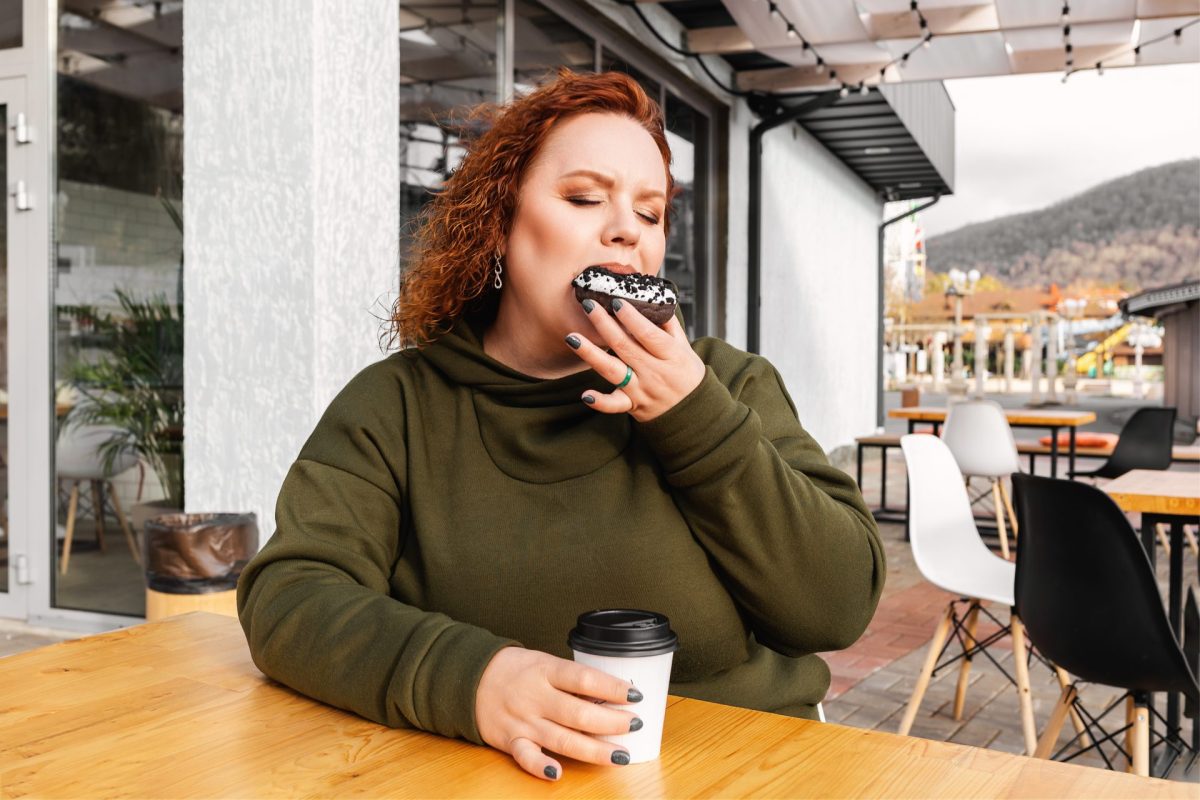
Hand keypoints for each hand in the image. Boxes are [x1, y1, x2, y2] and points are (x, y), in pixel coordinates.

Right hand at [475, 647, 643, 781]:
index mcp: (546, 671)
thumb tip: (610, 695)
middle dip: (611, 722)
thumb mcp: (544, 662)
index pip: (584, 679)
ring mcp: (523, 721)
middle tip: (634, 725)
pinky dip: (541, 766)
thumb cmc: (516, 669)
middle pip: (578, 713)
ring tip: (620, 755)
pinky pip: (526, 757)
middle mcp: (536, 697)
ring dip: (594, 750)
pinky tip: (558, 773)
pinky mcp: (511, 740)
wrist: (471, 678)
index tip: (635, 696)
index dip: (612, 688)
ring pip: (562, 739)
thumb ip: (571, 679)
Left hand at [566, 298, 705, 421]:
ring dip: (590, 354)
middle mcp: (654, 372)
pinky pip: (614, 405)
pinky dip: (600, 402)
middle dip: (604, 324)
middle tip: (589, 305)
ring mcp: (641, 389)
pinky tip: (585, 395)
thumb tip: (650, 298)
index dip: (631, 317)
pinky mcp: (631, 404)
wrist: (692, 410)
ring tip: (572, 338)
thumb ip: (667, 323)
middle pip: (625, 346)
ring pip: (613, 370)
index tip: (616, 302)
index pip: (648, 333)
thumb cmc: (686, 374)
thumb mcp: (684, 346)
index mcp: (670, 354)